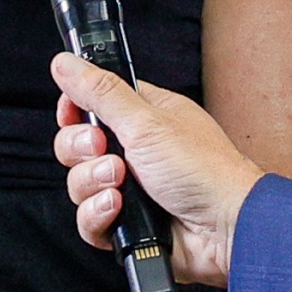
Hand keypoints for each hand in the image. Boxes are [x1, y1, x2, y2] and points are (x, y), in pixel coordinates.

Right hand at [50, 52, 263, 289]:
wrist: (225, 228)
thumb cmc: (204, 170)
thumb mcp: (146, 121)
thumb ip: (100, 92)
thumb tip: (66, 62)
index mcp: (143, 117)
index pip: (91, 104)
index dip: (74, 110)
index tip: (73, 114)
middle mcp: (135, 151)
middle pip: (77, 145)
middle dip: (82, 150)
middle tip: (103, 149)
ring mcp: (130, 188)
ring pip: (79, 185)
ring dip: (92, 183)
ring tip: (120, 183)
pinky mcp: (128, 223)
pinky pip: (89, 220)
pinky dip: (99, 215)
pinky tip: (119, 210)